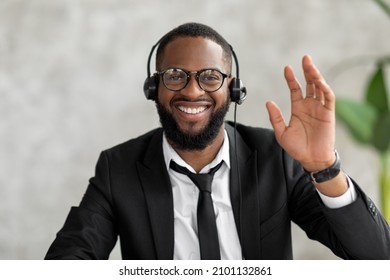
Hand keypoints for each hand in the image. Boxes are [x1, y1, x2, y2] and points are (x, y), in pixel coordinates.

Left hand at [266, 55, 335, 171]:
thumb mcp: (281, 132)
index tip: (287, 68)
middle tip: (305, 58)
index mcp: (298, 108)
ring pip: (320, 87)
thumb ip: (275, 117)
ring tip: (310, 66)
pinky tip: (320, 83)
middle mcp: (310, 105)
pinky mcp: (329, 114)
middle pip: (310, 83)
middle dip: (307, 70)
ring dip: (316, 76)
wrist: (311, 159)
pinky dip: (326, 90)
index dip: (291, 78)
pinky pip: (329, 99)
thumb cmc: (297, 147)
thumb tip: (268, 101)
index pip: (295, 88)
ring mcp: (320, 108)